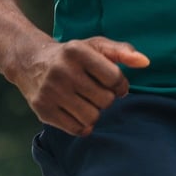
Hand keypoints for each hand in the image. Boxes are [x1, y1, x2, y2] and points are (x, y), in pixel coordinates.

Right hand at [13, 37, 149, 136]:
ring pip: (92, 117)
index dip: (120, 85)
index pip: (115, 78)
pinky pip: (76, 129)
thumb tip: (145, 62)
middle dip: (106, 98)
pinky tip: (76, 112)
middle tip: (95, 92)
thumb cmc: (71, 55)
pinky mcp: (43, 109)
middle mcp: (62, 70)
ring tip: (85, 101)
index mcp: (77, 51)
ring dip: (94, 112)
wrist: (30, 62)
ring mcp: (50, 91)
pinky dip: (82, 124)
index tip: (114, 84)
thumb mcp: (94, 46)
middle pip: (105, 100)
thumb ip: (121, 51)